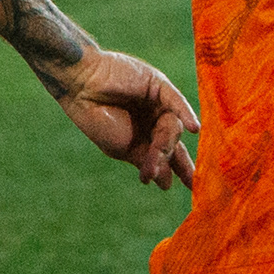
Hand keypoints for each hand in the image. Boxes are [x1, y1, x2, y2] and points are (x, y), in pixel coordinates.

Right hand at [48, 48, 197, 188]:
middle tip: (185, 181)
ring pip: (172, 127)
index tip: (189, 188)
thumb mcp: (123, 149)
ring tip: (155, 155)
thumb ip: (148, 160)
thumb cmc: (96, 120)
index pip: (168, 154)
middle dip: (178, 161)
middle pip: (174, 142)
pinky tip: (193, 129)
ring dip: (165, 145)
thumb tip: (167, 184)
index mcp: (145, 135)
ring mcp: (158, 102)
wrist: (81, 88)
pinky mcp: (158, 85)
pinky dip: (185, 113)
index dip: (178, 170)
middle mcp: (155, 119)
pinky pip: (175, 101)